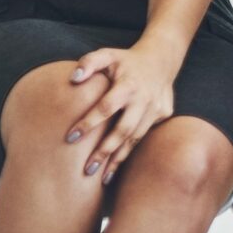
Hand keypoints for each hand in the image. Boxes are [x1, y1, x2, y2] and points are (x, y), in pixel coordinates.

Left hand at [64, 44, 180, 184]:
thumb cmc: (126, 60)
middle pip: (124, 129)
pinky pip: (143, 136)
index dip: (89, 123)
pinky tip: (115, 166)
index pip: (106, 107)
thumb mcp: (107, 54)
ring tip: (101, 178)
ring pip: (135, 138)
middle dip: (105, 150)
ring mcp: (156, 109)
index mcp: (129, 84)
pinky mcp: (162, 116)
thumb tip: (72, 79)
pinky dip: (129, 152)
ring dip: (118, 158)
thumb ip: (89, 63)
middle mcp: (144, 99)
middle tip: (86, 169)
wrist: (162, 59)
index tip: (69, 138)